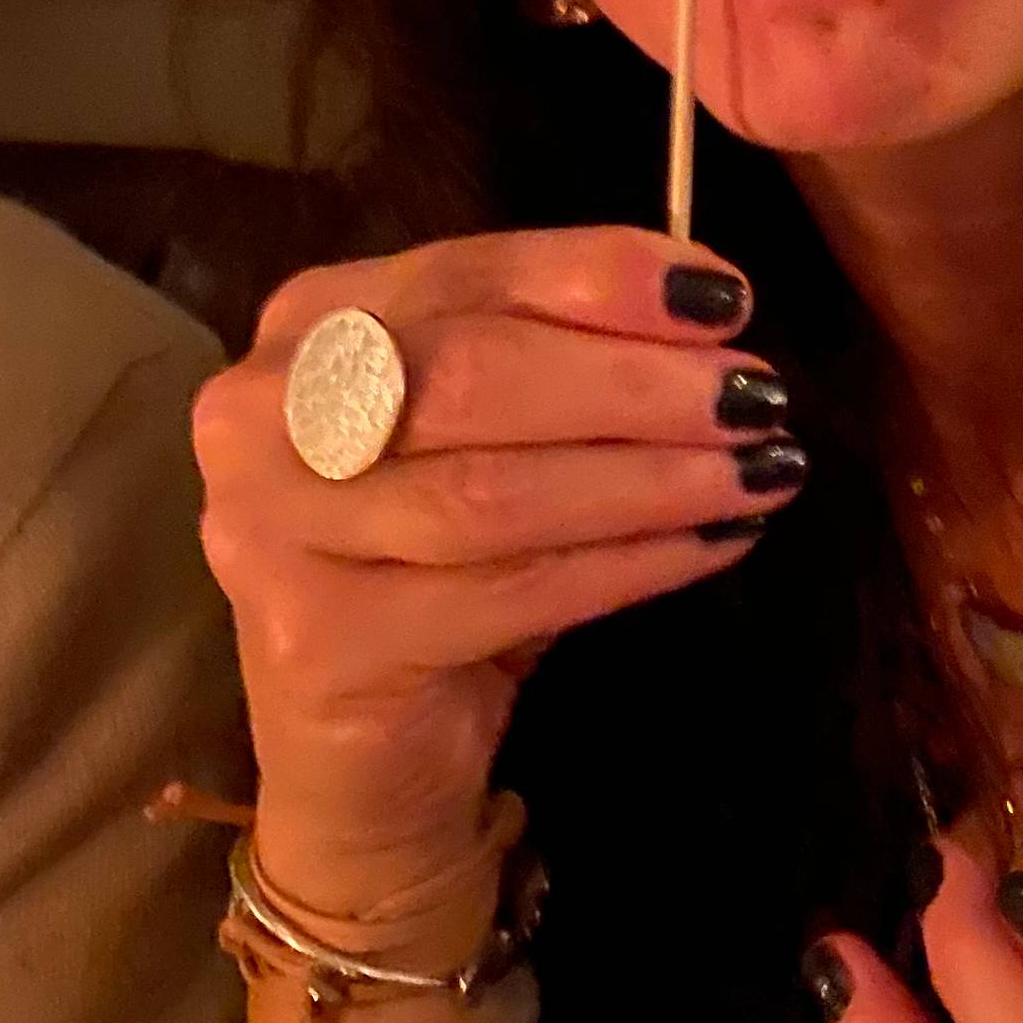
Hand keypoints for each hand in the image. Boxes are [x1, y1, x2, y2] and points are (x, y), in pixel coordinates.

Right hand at [194, 227, 804, 923]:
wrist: (359, 753)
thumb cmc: (440, 559)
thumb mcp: (489, 429)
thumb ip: (561, 351)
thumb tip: (710, 305)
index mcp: (312, 319)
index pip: (474, 269)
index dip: (606, 277)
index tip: (728, 297)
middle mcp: (261, 410)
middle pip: (476, 376)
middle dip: (637, 383)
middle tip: (758, 397)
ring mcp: (271, 530)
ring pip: (496, 490)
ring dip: (651, 478)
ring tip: (760, 471)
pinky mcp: (319, 641)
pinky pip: (509, 590)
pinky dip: (629, 564)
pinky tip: (713, 545)